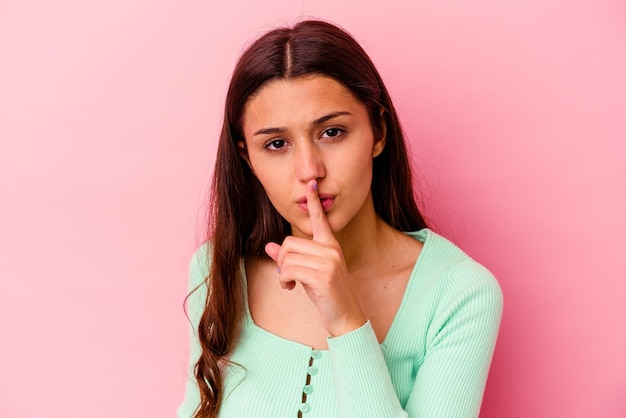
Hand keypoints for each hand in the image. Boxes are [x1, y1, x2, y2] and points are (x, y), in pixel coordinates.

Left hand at [265, 180, 366, 336]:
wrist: (345, 316)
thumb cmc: (326, 293)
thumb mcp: (308, 272)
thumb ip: (290, 257)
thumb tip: (269, 246)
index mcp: (330, 244)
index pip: (320, 219)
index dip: (314, 200)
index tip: (311, 182)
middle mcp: (331, 249)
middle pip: (289, 243)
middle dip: (282, 261)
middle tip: (287, 275)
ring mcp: (328, 262)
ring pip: (287, 258)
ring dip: (282, 274)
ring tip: (290, 284)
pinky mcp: (322, 276)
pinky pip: (289, 270)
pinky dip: (284, 281)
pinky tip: (291, 288)